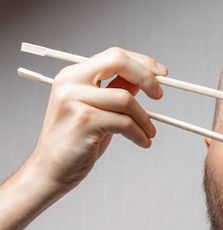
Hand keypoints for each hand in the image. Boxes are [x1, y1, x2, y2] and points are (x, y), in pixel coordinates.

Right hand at [25, 47, 167, 191]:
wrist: (50, 169)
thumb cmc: (77, 141)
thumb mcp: (99, 110)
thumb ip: (117, 91)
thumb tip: (145, 79)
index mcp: (73, 74)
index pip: (114, 56)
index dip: (142, 63)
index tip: (161, 74)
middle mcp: (70, 81)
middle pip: (119, 62)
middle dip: (146, 77)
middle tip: (160, 95)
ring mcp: (75, 99)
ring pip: (127, 99)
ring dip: (145, 119)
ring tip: (149, 133)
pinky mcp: (84, 120)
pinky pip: (125, 122)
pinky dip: (140, 134)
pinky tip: (143, 142)